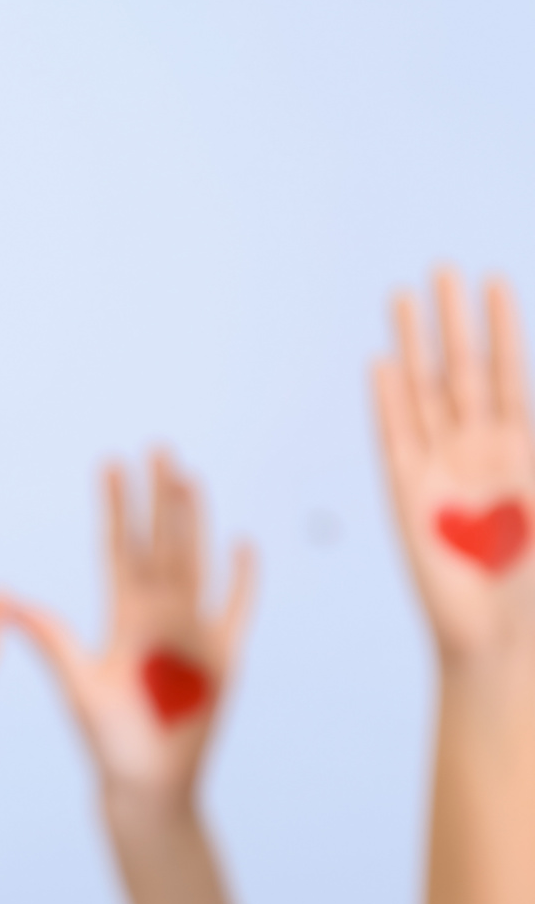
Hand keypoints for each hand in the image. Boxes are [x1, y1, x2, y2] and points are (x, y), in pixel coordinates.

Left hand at [6, 454, 253, 814]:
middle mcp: (157, 615)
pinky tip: (243, 544)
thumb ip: (51, 643)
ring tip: (191, 477)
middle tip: (159, 447)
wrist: (147, 785)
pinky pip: (236, 610)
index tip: (112, 461)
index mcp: (121, 616)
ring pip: (196, 563)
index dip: (117, 506)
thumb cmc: (107, 741)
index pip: (118, 547)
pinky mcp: (224, 658)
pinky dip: (241, 580)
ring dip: (196, 522)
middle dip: (160, 497)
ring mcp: (193, 632)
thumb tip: (9, 603)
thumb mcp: (78, 686)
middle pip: (161, 543)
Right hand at [374, 271, 534, 664]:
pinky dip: (389, 401)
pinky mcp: (407, 496)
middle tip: (442, 267)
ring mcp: (439, 469)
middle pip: (461, 369)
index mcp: (520, 451)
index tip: (495, 281)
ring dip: (415, 344)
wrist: (502, 635)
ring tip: (403, 297)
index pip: (506, 374)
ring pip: (423, 391)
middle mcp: (477, 451)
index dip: (502, 328)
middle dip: (453, 319)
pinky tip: (382, 364)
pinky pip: (396, 437)